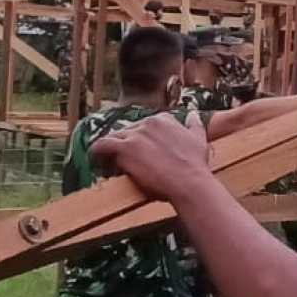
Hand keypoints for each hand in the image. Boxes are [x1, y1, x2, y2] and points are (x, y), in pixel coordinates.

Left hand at [90, 113, 211, 201]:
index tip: (140, 153)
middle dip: (126, 147)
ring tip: (109, 166)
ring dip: (110, 151)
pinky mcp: (125, 148)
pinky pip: (101, 145)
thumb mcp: (199, 140)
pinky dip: (97, 153)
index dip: (140, 141)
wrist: (189, 182)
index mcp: (163, 119)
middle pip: (128, 132)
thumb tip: (192, 115)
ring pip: (113, 138)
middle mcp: (148, 122)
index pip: (143, 126)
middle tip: (126, 164)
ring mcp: (135, 134)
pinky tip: (97, 163)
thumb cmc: (194, 165)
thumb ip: (194, 125)